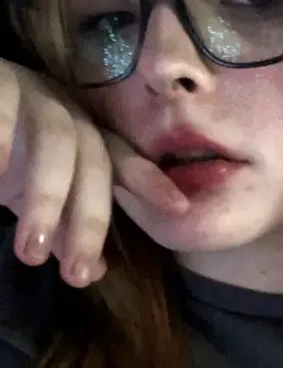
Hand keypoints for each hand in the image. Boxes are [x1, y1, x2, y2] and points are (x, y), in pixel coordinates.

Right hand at [0, 59, 188, 286]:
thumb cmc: (7, 153)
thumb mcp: (35, 198)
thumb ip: (64, 229)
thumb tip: (93, 273)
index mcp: (83, 137)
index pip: (122, 160)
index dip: (150, 181)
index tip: (179, 208)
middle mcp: (67, 112)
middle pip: (95, 160)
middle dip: (90, 218)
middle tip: (76, 274)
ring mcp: (33, 93)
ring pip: (57, 140)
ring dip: (48, 198)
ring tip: (31, 251)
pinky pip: (4, 113)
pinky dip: (2, 147)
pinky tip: (0, 177)